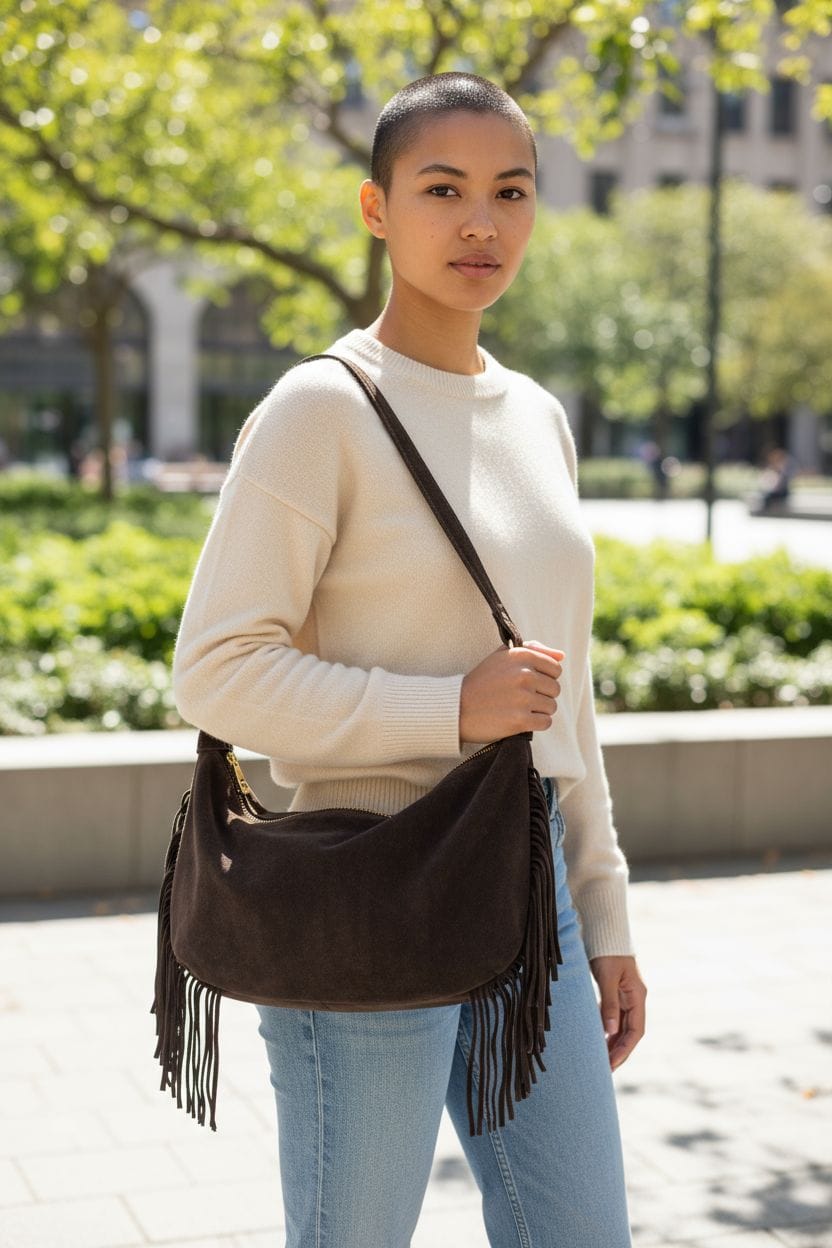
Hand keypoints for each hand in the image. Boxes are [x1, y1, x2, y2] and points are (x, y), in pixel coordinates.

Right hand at [459, 641, 564, 744]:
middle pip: (555, 689)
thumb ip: (532, 650)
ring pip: (552, 706)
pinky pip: (546, 722)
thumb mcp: (502, 657)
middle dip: (542, 695)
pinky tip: (520, 720)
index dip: (545, 678)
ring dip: (539, 710)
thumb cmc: (481, 681)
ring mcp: (522, 698)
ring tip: (519, 709)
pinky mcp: (519, 720)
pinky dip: (536, 724)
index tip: (529, 684)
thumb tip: (561, 656)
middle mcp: (524, 674)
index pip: (555, 669)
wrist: (456, 708)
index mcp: (521, 656)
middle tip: (522, 699)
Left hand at [588, 955, 646, 1070]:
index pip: (636, 1032)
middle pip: (630, 1032)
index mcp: (638, 997)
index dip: (625, 1050)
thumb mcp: (607, 978)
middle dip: (619, 1052)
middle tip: (605, 1070)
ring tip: (600, 1060)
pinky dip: (607, 1030)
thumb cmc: (607, 952)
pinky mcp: (615, 992)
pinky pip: (613, 1017)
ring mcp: (626, 996)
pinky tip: (598, 1039)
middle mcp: (635, 999)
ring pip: (621, 1026)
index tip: (612, 1065)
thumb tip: (609, 1032)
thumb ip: (609, 1004)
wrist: (605, 932)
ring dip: (613, 1043)